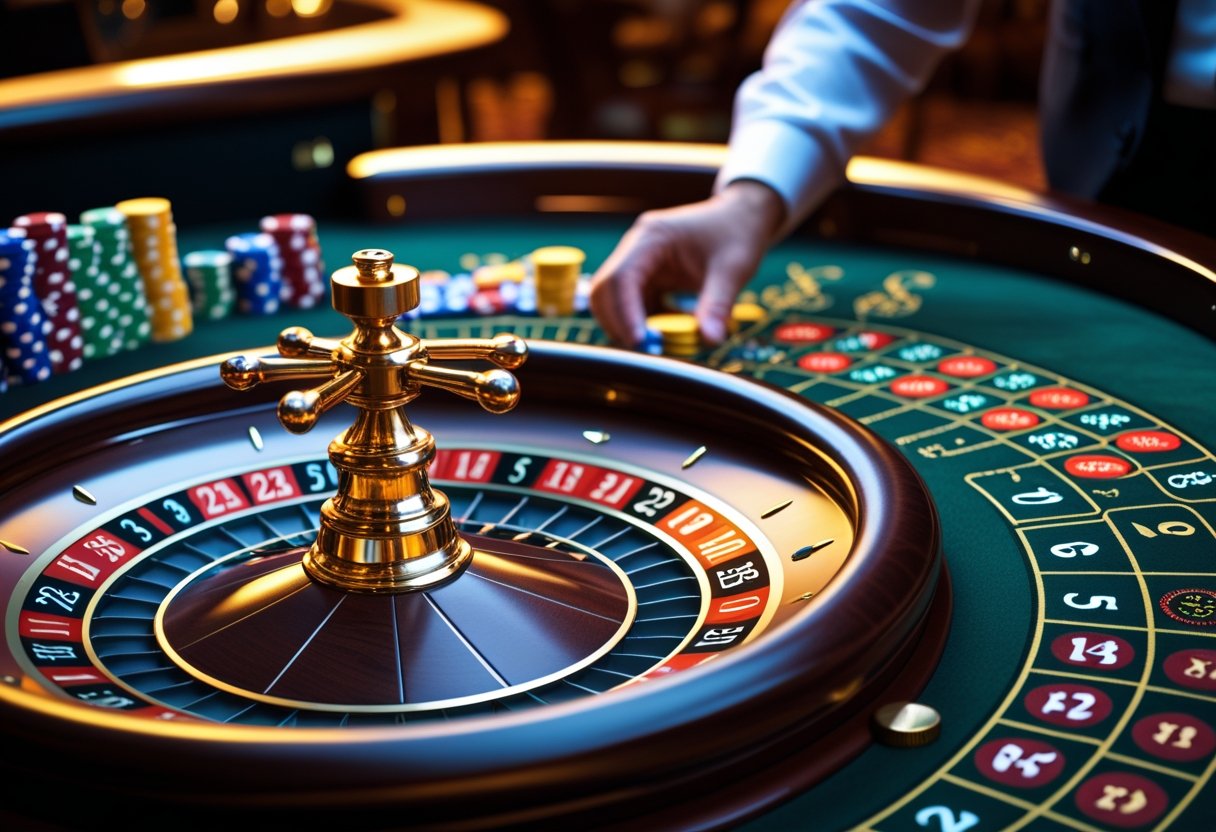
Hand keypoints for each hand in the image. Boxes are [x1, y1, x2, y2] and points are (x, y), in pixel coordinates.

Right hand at [589, 180, 785, 346]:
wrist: (742, 215)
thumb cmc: (737, 233)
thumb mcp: (733, 269)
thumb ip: (717, 305)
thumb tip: (709, 340)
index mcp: (652, 237)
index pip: (621, 277)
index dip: (625, 313)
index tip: (641, 342)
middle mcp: (637, 248)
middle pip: (605, 290)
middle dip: (618, 322)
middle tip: (645, 350)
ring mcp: (639, 263)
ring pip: (612, 300)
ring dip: (627, 325)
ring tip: (658, 343)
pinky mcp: (646, 277)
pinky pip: (632, 305)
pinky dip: (643, 323)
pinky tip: (667, 331)